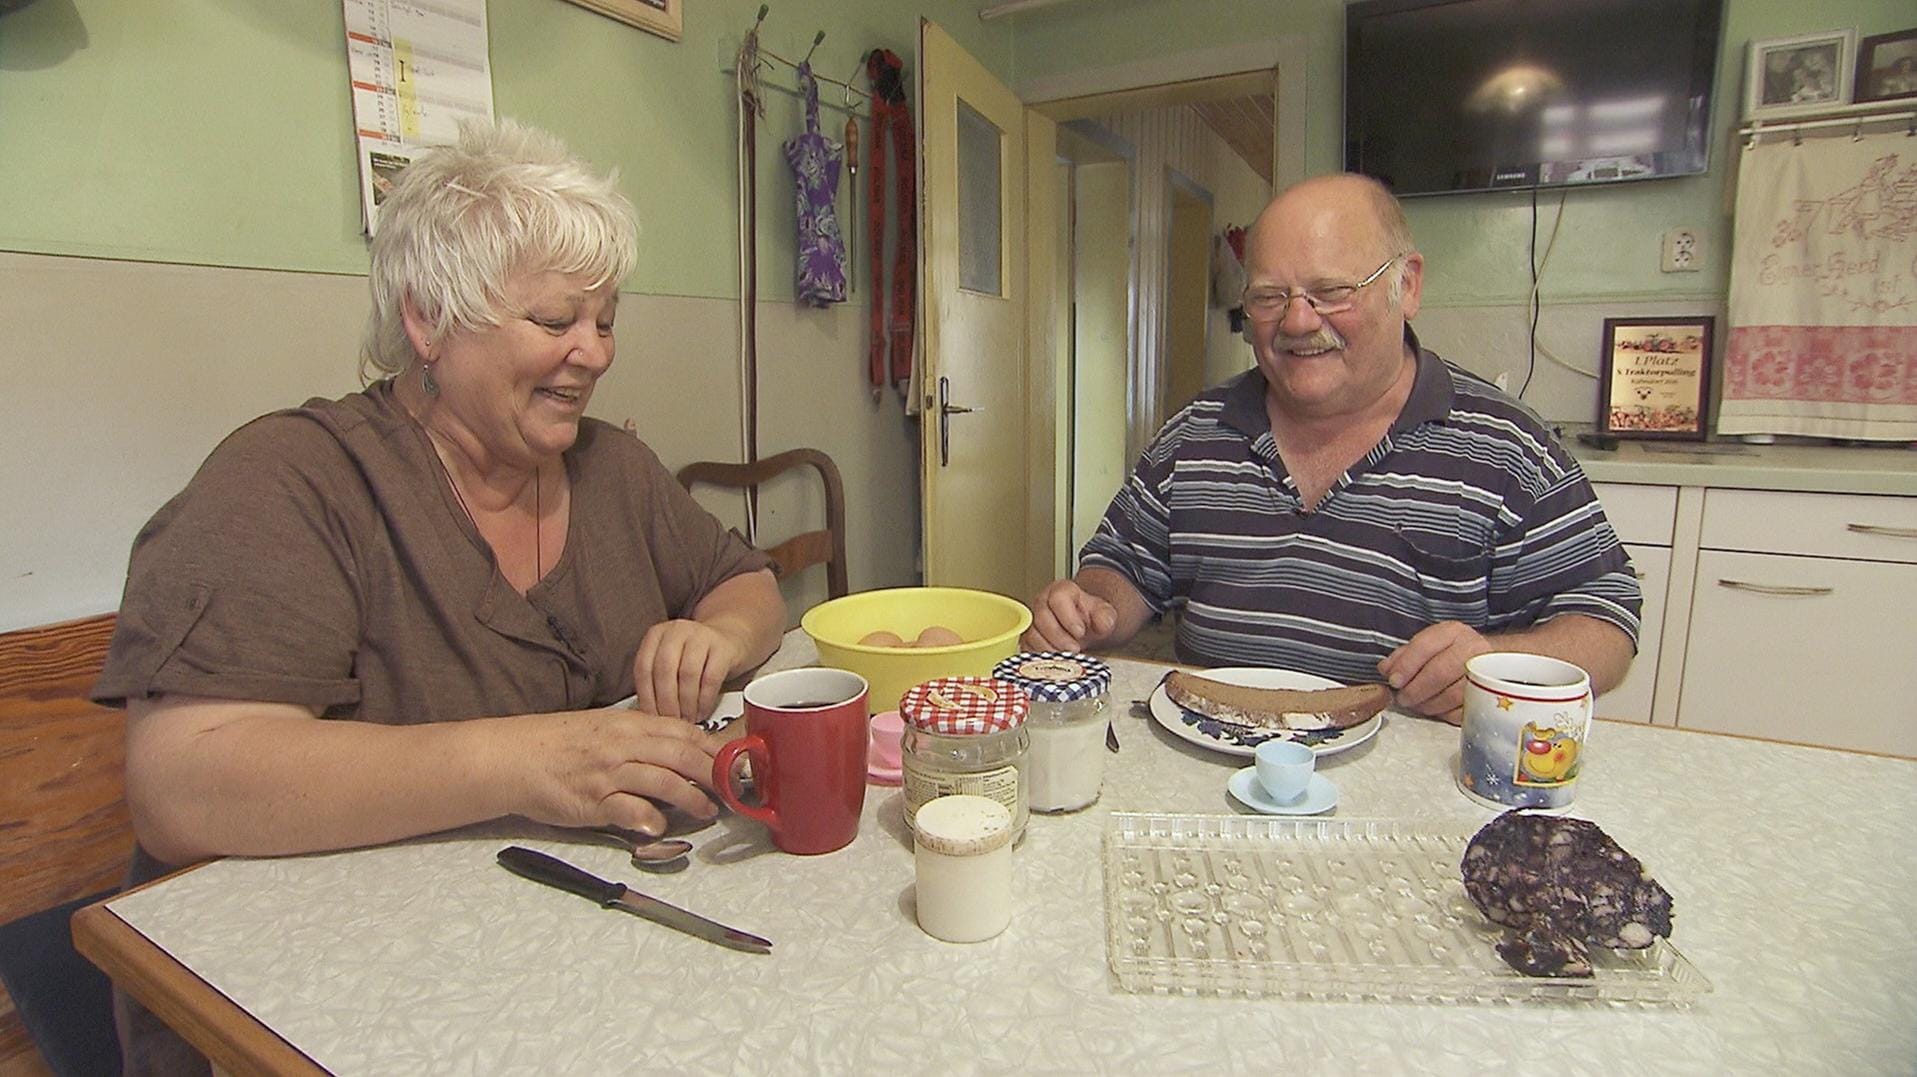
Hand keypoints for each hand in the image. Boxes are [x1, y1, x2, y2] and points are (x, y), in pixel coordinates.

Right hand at [510, 708, 722, 837]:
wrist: (514, 756)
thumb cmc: (558, 744)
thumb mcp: (603, 728)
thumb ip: (638, 738)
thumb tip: (674, 752)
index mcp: (628, 724)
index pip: (682, 731)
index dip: (712, 747)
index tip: (734, 760)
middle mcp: (623, 745)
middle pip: (681, 754)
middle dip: (713, 772)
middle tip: (733, 788)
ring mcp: (609, 773)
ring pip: (663, 781)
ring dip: (691, 798)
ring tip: (707, 812)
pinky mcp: (592, 800)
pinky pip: (628, 809)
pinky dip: (648, 818)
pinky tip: (661, 827)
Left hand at [634, 619, 741, 720]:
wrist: (728, 641)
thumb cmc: (694, 659)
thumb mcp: (670, 662)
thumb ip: (656, 681)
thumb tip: (646, 716)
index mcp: (656, 635)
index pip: (643, 667)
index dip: (646, 697)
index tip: (651, 718)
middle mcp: (677, 630)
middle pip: (664, 670)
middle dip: (666, 702)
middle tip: (670, 721)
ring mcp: (701, 635)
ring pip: (687, 674)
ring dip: (686, 703)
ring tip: (687, 719)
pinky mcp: (723, 647)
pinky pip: (710, 678)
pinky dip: (704, 700)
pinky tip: (702, 711)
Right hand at [1023, 579, 1118, 650]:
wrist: (1085, 628)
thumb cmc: (1090, 619)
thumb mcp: (1105, 615)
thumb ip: (1106, 617)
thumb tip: (1103, 623)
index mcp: (1062, 590)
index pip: (1058, 599)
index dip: (1068, 618)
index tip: (1080, 632)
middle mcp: (1043, 602)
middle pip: (1042, 617)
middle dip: (1059, 637)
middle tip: (1074, 648)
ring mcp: (1034, 619)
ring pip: (1032, 634)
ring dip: (1050, 649)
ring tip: (1066, 656)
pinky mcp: (1028, 637)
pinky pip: (1028, 647)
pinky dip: (1041, 657)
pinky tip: (1055, 660)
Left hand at [1378, 621, 1492, 723]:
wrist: (1488, 660)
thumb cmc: (1450, 653)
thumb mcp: (1427, 645)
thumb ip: (1403, 656)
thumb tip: (1386, 670)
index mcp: (1452, 632)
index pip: (1425, 646)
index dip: (1406, 665)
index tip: (1394, 681)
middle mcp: (1472, 648)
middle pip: (1439, 673)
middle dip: (1415, 690)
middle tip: (1402, 698)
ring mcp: (1484, 672)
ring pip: (1452, 695)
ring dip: (1428, 705)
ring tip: (1416, 705)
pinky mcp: (1490, 695)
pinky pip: (1464, 710)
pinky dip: (1445, 713)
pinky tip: (1435, 710)